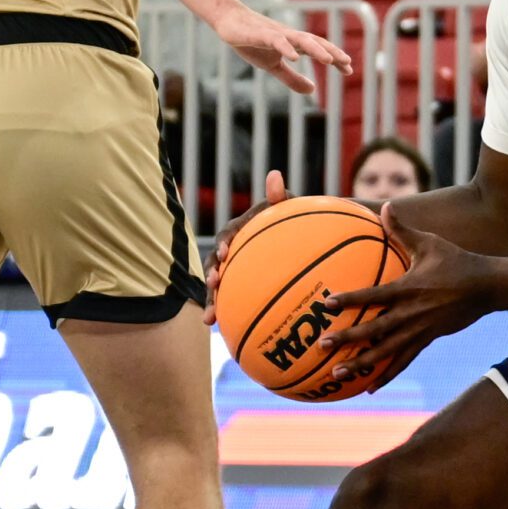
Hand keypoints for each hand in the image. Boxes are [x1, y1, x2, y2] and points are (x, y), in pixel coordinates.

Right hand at [205, 169, 290, 322]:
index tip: (226, 252)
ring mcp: (235, 268)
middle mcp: (233, 249)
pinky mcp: (241, 285)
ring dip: (212, 301)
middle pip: (216, 263)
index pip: (229, 233)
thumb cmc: (293, 219)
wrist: (298, 236)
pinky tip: (225, 332)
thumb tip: (275, 176)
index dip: (225, 242)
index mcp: (242, 229)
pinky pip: (232, 299)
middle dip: (211, 275)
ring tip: (209, 319)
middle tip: (214, 284)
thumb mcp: (288, 207)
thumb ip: (279, 197)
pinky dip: (227, 314)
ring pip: (219, 286)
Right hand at [208, 2, 351, 95]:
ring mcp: (275, 34)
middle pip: (315, 42)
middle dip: (332, 52)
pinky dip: (286, 48)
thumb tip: (312, 90)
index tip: (349, 70)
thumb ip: (292, 78)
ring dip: (316, 49)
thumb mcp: (273, 66)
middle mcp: (289, 36)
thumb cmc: (252, 42)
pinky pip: (276, 40)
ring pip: (300, 39)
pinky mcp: (259, 34)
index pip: (318, 49)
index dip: (334, 58)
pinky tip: (295, 57)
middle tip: (347, 63)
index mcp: (293, 44)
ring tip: (329, 60)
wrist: (228, 21)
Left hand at [322, 202, 498, 387]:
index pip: (374, 296)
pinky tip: (369, 387)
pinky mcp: (427, 339)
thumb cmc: (457, 261)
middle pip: (374, 329)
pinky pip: (403, 360)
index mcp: (408, 289)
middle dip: (347, 339)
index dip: (350, 299)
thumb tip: (384, 206)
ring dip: (361, 363)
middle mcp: (411, 313)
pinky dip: (386, 374)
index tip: (326, 304)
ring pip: (386, 351)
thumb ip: (402, 229)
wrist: (488, 286)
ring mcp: (419, 330)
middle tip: (322, 345)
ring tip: (337, 374)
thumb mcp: (430, 242)